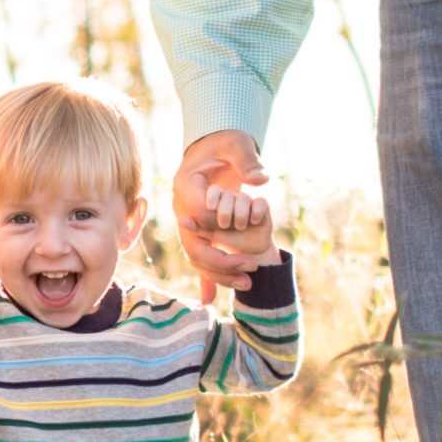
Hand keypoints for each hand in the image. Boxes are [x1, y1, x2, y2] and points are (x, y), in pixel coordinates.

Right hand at [173, 128, 270, 300]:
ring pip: (196, 256)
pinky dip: (207, 278)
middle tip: (251, 267)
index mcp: (185, 185)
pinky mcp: (198, 231)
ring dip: (219, 274)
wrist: (214, 146)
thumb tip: (260, 181)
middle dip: (222, 260)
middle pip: (193, 244)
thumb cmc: (225, 142)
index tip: (245, 228)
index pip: (199, 215)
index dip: (220, 225)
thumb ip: (247, 160)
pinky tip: (210, 299)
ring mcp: (188, 222)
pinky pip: (200, 257)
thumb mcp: (237, 143)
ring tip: (248, 282)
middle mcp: (181, 207)